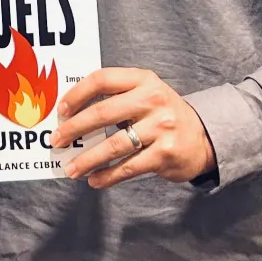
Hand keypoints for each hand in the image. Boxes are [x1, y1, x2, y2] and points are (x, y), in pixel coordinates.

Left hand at [50, 67, 215, 189]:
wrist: (204, 137)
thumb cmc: (163, 114)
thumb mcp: (146, 94)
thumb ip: (116, 97)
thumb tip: (72, 115)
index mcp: (144, 80)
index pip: (102, 79)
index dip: (77, 94)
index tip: (61, 110)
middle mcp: (153, 100)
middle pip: (103, 113)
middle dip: (74, 129)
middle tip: (57, 141)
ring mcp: (161, 127)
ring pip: (113, 145)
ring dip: (87, 159)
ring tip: (71, 169)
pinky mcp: (165, 154)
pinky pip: (128, 167)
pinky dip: (107, 176)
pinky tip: (94, 180)